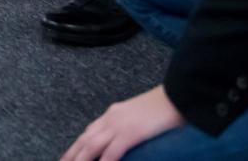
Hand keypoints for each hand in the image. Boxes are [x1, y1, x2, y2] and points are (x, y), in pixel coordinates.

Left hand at [61, 86, 183, 160]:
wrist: (179, 93)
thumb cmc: (165, 106)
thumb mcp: (141, 115)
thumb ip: (130, 127)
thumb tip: (126, 140)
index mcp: (113, 114)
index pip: (88, 133)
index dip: (76, 147)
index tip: (68, 157)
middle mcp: (111, 118)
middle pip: (84, 140)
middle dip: (72, 155)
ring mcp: (120, 124)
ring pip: (92, 145)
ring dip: (81, 159)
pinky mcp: (132, 132)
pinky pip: (113, 150)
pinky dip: (105, 160)